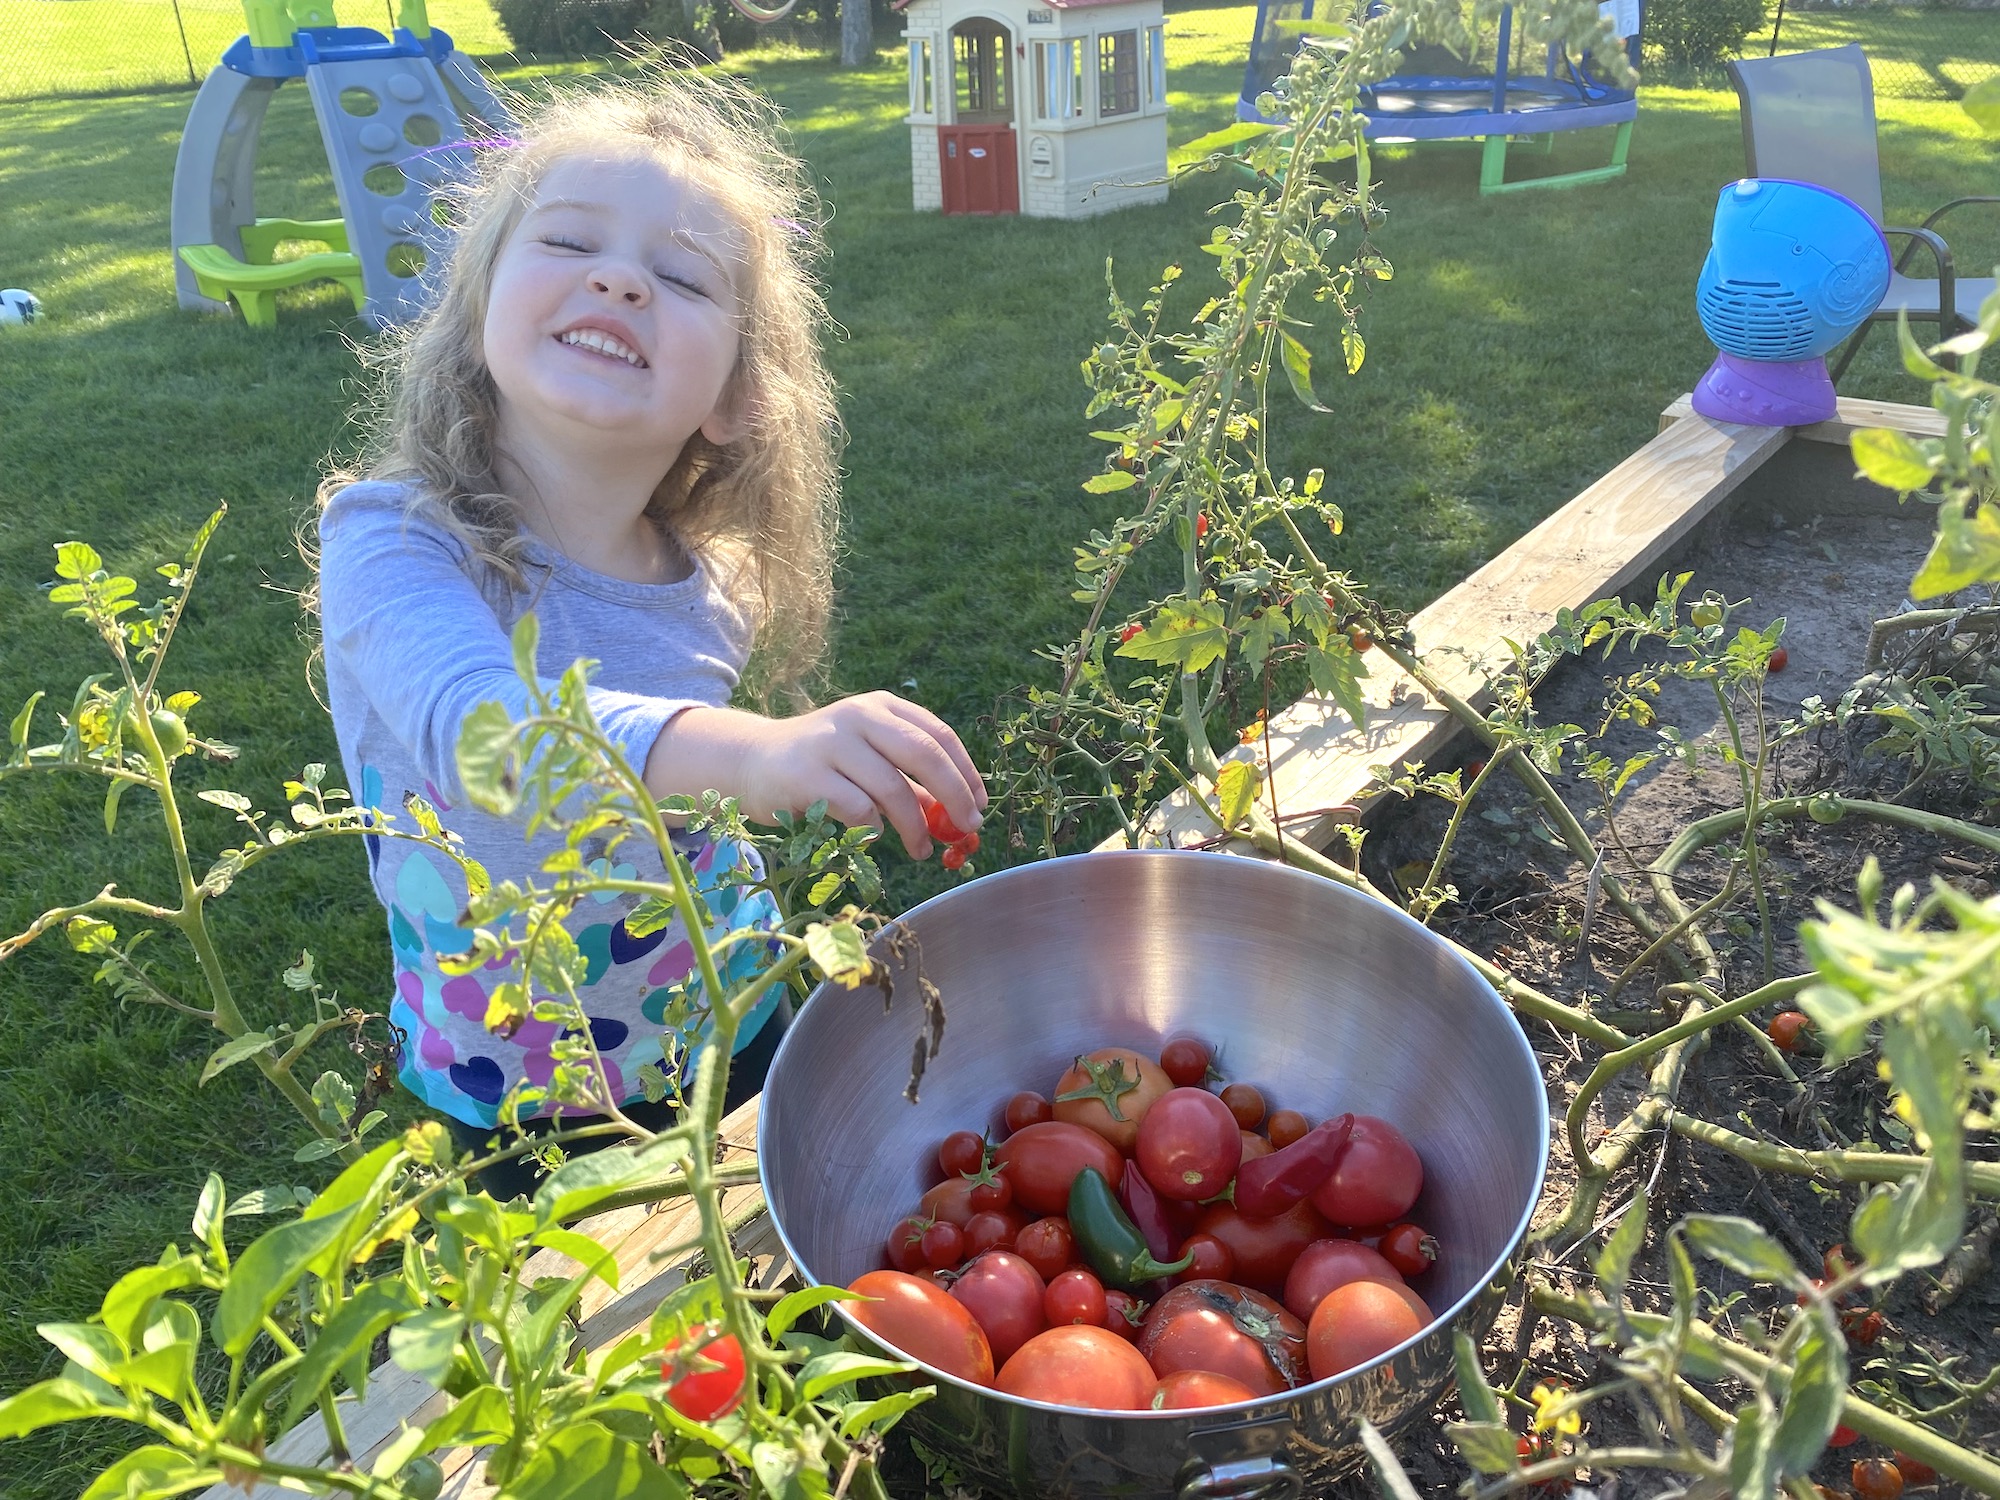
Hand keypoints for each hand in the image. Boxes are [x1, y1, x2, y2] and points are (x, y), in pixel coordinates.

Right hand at [646, 692, 986, 858]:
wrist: (752, 762)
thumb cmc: (823, 765)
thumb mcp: (869, 759)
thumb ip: (911, 781)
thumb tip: (961, 816)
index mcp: (881, 707)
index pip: (938, 734)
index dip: (966, 772)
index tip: (980, 804)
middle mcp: (858, 716)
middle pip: (924, 753)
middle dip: (954, 796)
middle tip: (968, 828)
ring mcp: (831, 742)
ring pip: (892, 787)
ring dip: (915, 826)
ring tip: (921, 850)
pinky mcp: (807, 774)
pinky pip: (858, 808)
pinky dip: (875, 828)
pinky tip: (874, 835)